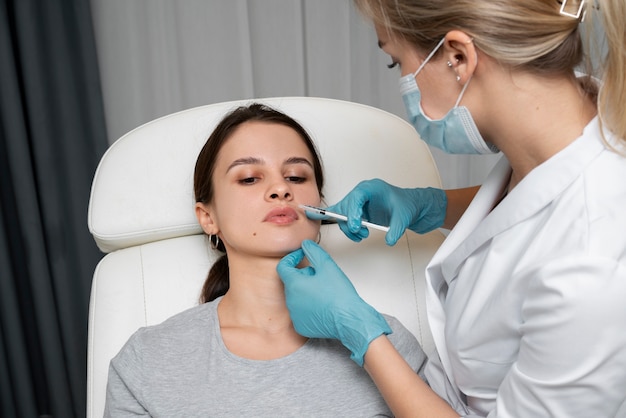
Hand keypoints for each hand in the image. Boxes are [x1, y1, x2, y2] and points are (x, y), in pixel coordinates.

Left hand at [277, 240, 390, 365]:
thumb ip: (314, 251)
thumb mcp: (327, 266)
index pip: (283, 267)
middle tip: (321, 276)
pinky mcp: (301, 326)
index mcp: (294, 285)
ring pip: (296, 297)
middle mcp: (291, 301)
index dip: (292, 258)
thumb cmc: (340, 296)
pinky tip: (322, 306)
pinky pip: (301, 312)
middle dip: (303, 276)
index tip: (302, 256)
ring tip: (324, 292)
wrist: (349, 320)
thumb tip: (305, 245)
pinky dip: (308, 307)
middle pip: (292, 282)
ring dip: (306, 291)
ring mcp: (295, 315)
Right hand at [325, 179, 446, 245]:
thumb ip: (397, 229)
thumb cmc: (405, 204)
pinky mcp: (356, 211)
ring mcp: (357, 202)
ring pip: (342, 214)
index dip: (353, 211)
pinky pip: (343, 217)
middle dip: (350, 222)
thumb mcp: (404, 217)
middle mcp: (361, 194)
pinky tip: (320, 218)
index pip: (357, 196)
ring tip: (362, 235)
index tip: (357, 225)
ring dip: (349, 227)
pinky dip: (339, 222)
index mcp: (372, 188)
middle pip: (346, 206)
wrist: (409, 206)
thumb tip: (389, 239)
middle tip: (360, 232)